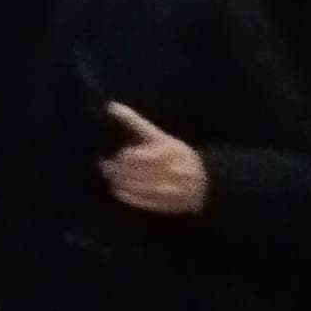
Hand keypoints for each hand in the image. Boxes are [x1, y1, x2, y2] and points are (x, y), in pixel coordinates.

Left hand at [98, 102, 208, 216]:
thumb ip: (135, 122)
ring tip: (110, 180)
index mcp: (175, 151)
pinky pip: (153, 203)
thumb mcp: (159, 136)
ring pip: (150, 189)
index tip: (115, 155)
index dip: (131, 157)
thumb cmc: (174, 154)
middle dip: (125, 170)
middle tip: (105, 168)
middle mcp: (181, 170)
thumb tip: (111, 106)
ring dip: (127, 185)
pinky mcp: (177, 204)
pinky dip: (134, 199)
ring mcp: (181, 189)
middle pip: (150, 172)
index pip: (151, 155)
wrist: (205, 180)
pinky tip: (118, 192)